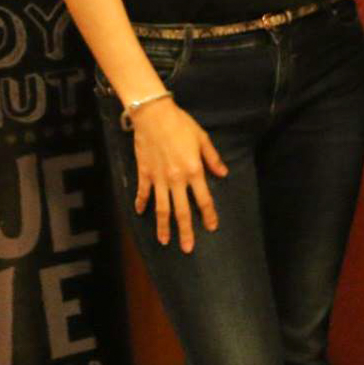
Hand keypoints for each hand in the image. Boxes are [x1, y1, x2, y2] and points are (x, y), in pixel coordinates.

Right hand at [130, 99, 226, 251]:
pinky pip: (143, 192)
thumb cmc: (181, 124)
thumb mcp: (202, 139)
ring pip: (161, 208)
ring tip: (164, 242)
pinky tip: (140, 213)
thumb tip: (223, 174)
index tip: (211, 228)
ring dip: (163, 226)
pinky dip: (141, 203)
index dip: (208, 215)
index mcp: (193, 171)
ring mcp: (158, 178)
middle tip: (188, 249)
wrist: (153, 115)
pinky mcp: (144, 173)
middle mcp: (176, 179)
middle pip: (181, 211)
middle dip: (185, 231)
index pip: (203, 199)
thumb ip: (212, 159)